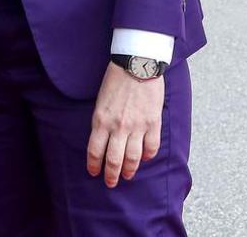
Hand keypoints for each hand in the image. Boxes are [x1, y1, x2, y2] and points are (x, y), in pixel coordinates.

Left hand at [86, 63, 164, 187]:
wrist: (137, 64)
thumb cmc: (116, 78)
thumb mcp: (101, 100)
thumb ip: (102, 120)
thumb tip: (103, 138)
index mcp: (101, 120)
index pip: (95, 150)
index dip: (94, 165)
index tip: (94, 172)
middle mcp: (118, 127)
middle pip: (114, 159)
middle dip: (111, 175)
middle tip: (110, 183)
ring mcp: (137, 126)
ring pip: (133, 158)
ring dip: (129, 170)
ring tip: (126, 176)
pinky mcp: (153, 123)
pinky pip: (151, 147)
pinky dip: (148, 156)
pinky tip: (144, 159)